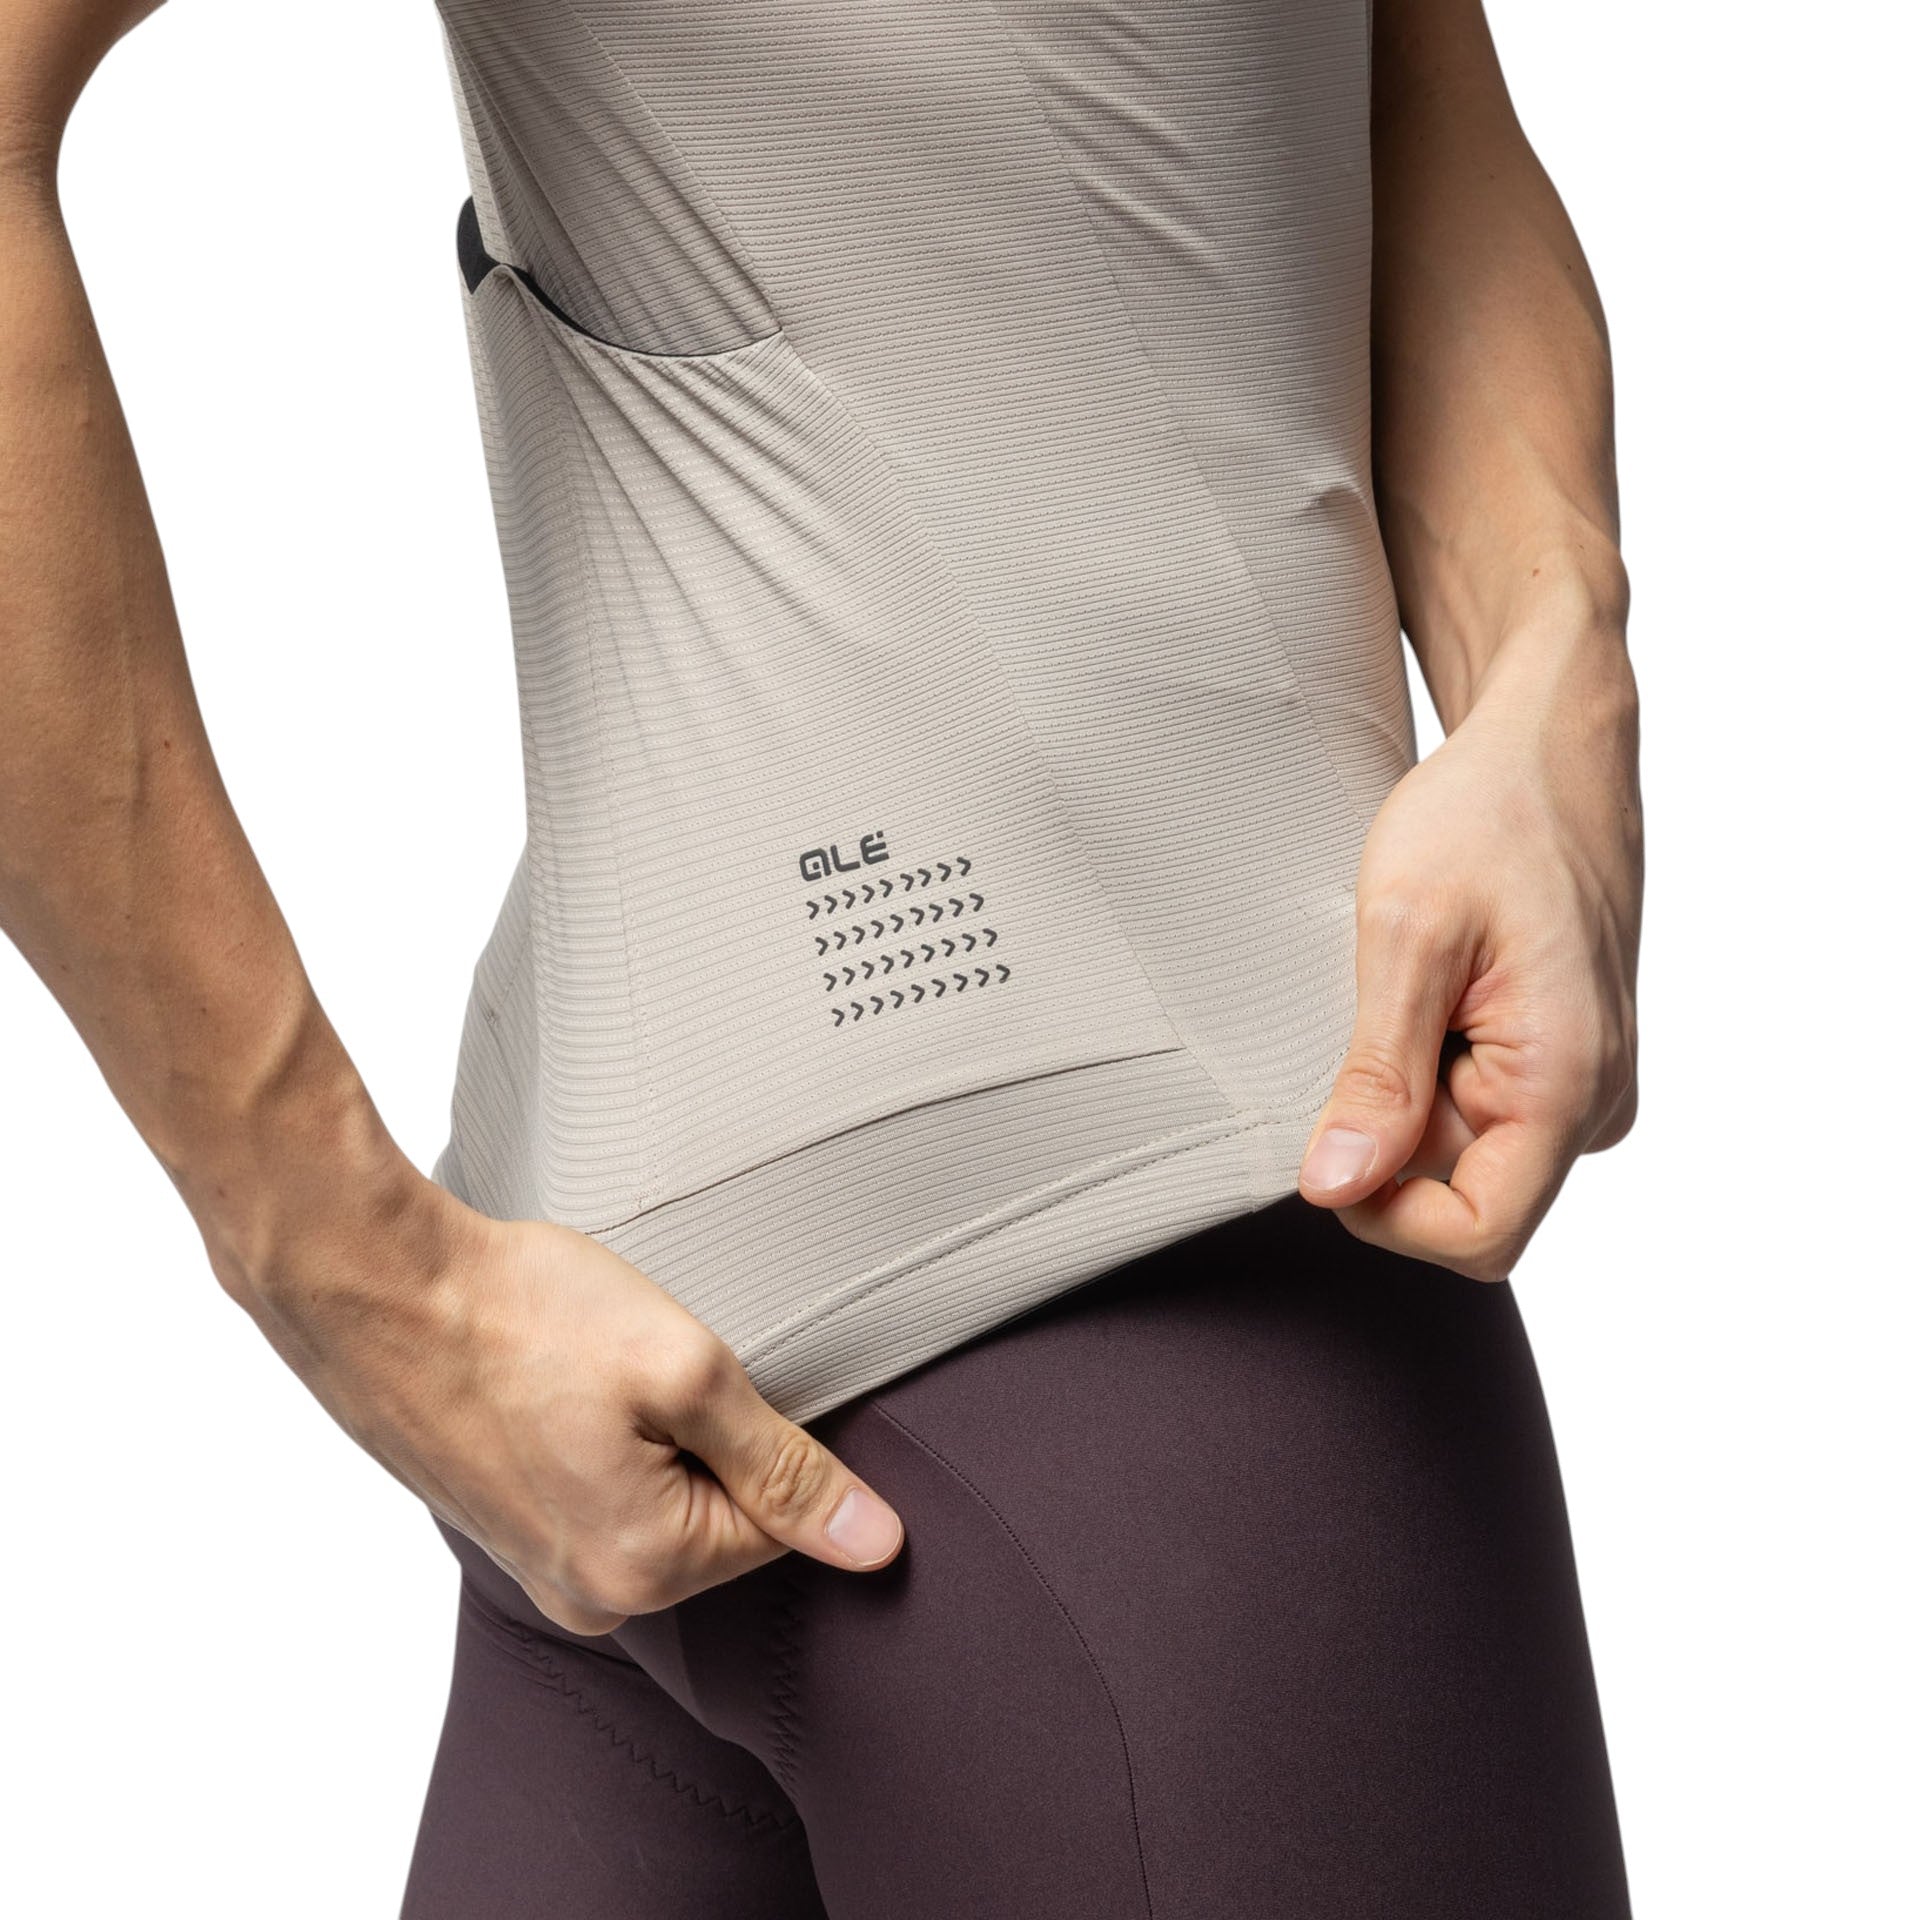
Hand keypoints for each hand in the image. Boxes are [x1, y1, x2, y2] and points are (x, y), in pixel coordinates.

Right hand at [229, 1177, 905, 1634]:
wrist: (377, 1286)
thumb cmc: (524, 1314)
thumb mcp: (685, 1372)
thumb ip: (787, 1465)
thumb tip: (877, 1546)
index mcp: (644, 1571)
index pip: (780, 1521)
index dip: (761, 1429)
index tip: (703, 1374)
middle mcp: (587, 1597)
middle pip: (721, 1519)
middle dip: (706, 1437)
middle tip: (638, 1366)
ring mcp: (538, 1568)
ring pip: (662, 1501)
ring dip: (650, 1435)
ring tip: (591, 1374)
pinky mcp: (506, 1529)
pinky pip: (602, 1494)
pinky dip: (601, 1440)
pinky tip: (562, 1389)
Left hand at [1296, 638, 1641, 1280]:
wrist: (1547, 741)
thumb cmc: (1486, 813)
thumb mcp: (1407, 934)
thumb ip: (1379, 1075)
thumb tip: (1335, 1190)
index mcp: (1568, 1081)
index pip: (1476, 1236)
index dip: (1384, 1212)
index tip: (1328, 1135)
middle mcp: (1592, 1100)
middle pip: (1461, 1197)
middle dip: (1389, 1139)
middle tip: (1358, 1028)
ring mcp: (1579, 1082)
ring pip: (1462, 1154)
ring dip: (1404, 1097)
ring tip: (1396, 996)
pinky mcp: (1557, 1059)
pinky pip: (1475, 1109)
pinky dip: (1425, 1070)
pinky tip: (1418, 996)